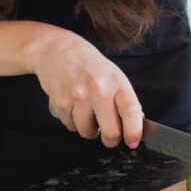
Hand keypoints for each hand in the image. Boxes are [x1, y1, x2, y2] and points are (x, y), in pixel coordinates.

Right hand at [27, 27, 142, 148]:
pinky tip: (74, 107)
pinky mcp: (60, 103)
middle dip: (111, 139)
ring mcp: (78, 96)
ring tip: (88, 114)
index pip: (131, 111)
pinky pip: (71, 126)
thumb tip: (133, 125)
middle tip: (110, 136)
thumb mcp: (112, 74)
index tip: (133, 141)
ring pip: (87, 132)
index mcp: (116, 81)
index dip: (134, 131)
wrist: (56, 49)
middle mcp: (98, 88)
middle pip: (110, 131)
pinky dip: (73, 122)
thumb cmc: (87, 63)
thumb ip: (122, 98)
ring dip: (89, 130)